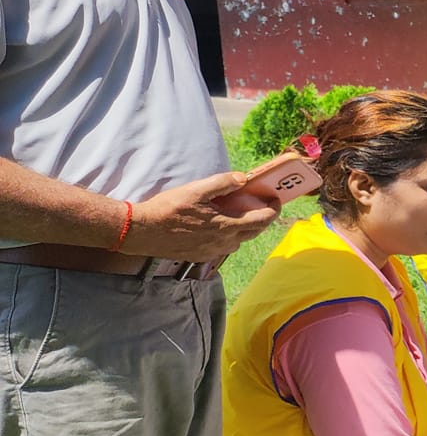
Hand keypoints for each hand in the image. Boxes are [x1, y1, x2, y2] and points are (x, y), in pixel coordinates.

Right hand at [129, 172, 280, 261]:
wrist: (141, 232)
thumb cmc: (167, 209)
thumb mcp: (195, 190)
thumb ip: (222, 183)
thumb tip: (243, 178)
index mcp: (226, 226)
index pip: (262, 221)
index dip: (273, 209)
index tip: (275, 199)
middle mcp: (223, 243)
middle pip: (254, 232)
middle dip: (262, 218)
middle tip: (261, 204)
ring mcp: (212, 252)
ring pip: (238, 240)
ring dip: (243, 228)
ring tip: (237, 213)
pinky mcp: (200, 256)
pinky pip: (222, 247)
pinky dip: (227, 236)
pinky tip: (216, 225)